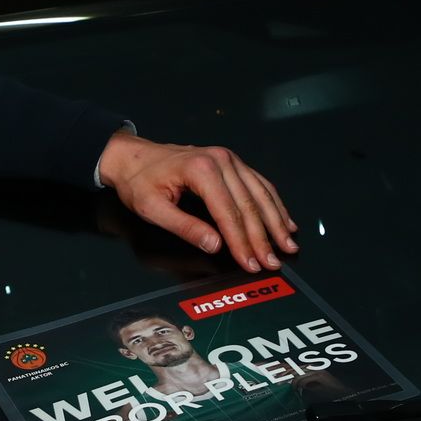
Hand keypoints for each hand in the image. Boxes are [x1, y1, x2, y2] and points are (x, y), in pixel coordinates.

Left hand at [97, 134, 299, 273]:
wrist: (132, 157)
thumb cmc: (139, 181)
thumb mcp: (153, 208)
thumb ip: (185, 227)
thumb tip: (215, 245)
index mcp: (201, 170)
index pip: (228, 213)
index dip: (242, 242)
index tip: (251, 264)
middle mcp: (221, 160)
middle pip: (249, 205)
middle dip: (263, 238)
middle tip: (272, 263)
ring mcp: (229, 159)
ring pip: (260, 194)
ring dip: (276, 222)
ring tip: (288, 245)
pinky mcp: (232, 162)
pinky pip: (259, 184)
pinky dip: (273, 204)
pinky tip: (284, 221)